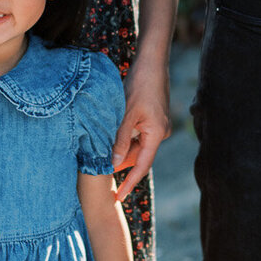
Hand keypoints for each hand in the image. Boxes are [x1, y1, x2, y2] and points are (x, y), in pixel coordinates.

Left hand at [111, 58, 171, 199]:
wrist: (152, 63)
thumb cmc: (140, 85)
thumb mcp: (126, 114)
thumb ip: (119, 140)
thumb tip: (112, 164)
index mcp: (156, 135)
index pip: (141, 166)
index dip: (129, 183)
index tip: (118, 197)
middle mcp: (160, 133)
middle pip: (138, 157)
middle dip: (121, 165)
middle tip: (100, 174)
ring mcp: (157, 126)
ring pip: (137, 146)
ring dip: (122, 151)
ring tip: (102, 157)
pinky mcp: (153, 118)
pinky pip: (138, 135)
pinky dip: (125, 139)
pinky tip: (112, 139)